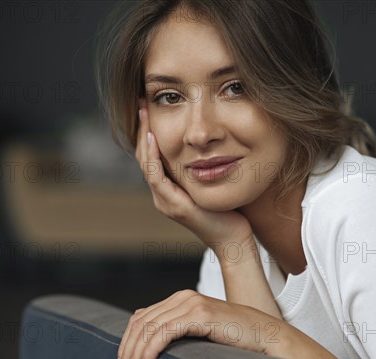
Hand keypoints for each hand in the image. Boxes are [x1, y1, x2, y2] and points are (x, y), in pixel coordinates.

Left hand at [112, 289, 343, 358]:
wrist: (266, 336)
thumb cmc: (235, 340)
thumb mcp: (200, 334)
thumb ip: (179, 332)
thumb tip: (150, 345)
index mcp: (181, 299)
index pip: (142, 319)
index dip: (127, 343)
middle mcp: (183, 297)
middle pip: (141, 323)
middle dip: (126, 352)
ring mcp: (191, 303)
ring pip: (149, 329)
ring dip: (134, 356)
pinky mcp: (200, 313)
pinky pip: (164, 333)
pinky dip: (149, 351)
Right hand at [135, 100, 255, 262]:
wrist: (234, 239)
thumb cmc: (229, 211)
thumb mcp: (212, 181)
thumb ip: (204, 165)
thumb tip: (209, 141)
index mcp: (169, 189)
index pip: (151, 156)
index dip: (148, 131)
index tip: (149, 107)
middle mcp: (162, 195)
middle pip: (143, 156)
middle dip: (141, 128)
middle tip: (140, 103)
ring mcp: (165, 201)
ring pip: (145, 164)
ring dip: (143, 136)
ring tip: (142, 112)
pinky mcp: (174, 205)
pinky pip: (156, 176)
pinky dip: (153, 156)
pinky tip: (153, 137)